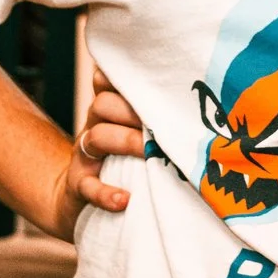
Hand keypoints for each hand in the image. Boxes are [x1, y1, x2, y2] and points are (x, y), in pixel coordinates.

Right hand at [47, 68, 144, 237]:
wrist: (80, 200)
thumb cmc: (123, 162)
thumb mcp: (136, 134)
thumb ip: (157, 118)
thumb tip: (198, 103)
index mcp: (110, 111)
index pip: (108, 82)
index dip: (121, 77)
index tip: (152, 79)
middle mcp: (94, 126)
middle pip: (103, 104)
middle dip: (131, 110)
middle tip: (161, 122)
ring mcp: (85, 156)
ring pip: (95, 137)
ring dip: (125, 141)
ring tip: (149, 153)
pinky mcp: (79, 185)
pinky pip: (87, 186)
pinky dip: (105, 193)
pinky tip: (124, 200)